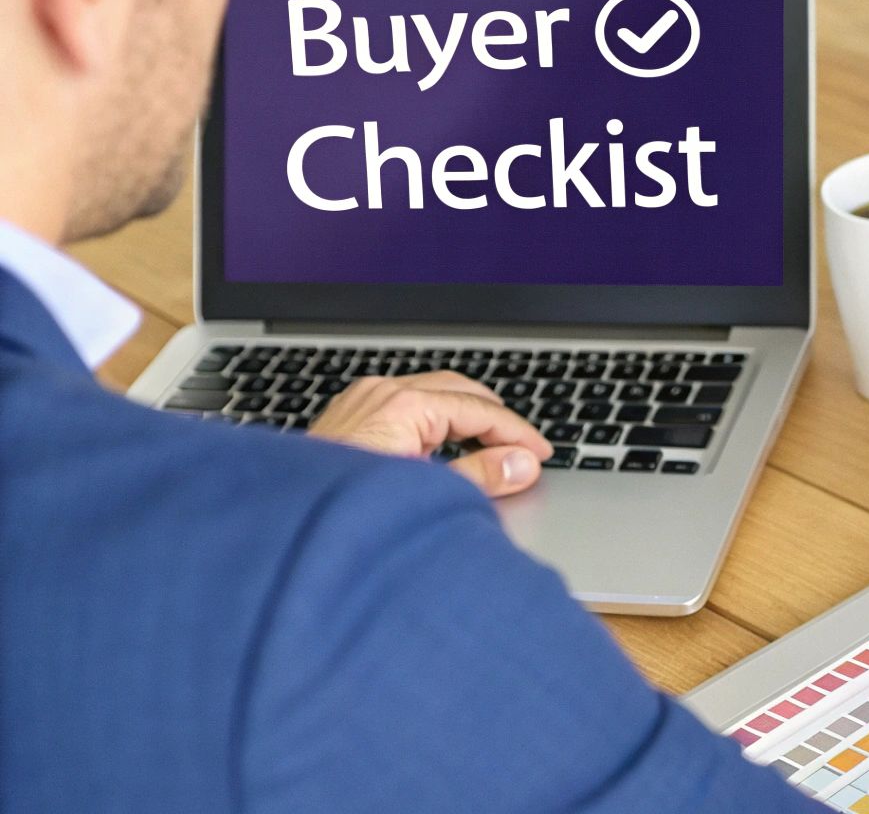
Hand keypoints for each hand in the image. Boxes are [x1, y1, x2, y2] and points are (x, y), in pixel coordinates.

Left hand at [309, 372, 552, 496]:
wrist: (281, 525)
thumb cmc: (344, 512)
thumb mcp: (424, 493)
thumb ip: (478, 477)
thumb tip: (521, 464)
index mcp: (404, 405)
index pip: (479, 410)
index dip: (516, 432)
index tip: (540, 453)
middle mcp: (381, 393)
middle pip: (459, 391)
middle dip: (494, 418)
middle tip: (521, 448)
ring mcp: (361, 401)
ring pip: (431, 393)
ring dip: (464, 417)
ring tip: (489, 448)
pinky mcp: (349, 414)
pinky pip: (405, 403)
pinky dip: (434, 419)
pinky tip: (443, 447)